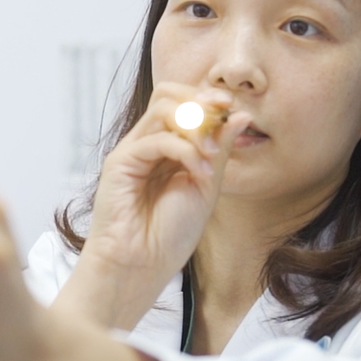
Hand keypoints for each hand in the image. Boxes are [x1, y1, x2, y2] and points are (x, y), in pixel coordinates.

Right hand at [55, 84, 250, 328]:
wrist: (142, 266)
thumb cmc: (171, 234)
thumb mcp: (207, 186)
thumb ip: (219, 150)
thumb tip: (239, 115)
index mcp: (168, 148)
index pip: (183, 103)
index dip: (207, 99)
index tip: (232, 106)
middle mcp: (148, 144)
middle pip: (168, 94)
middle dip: (199, 99)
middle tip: (222, 111)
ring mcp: (133, 151)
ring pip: (161, 109)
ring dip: (194, 125)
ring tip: (210, 155)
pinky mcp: (120, 163)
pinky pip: (156, 139)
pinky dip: (184, 150)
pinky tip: (199, 172)